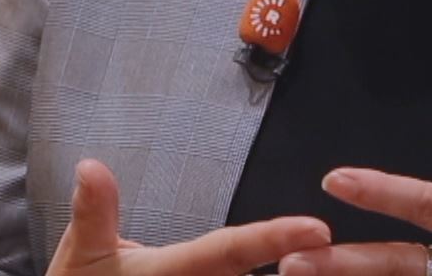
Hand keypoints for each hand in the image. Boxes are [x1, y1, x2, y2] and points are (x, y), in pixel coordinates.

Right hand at [49, 158, 331, 275]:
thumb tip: (91, 166)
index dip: (275, 238)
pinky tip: (308, 272)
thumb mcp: (82, 256)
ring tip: (347, 263)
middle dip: (307, 270)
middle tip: (349, 252)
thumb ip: (95, 213)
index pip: (232, 251)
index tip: (318, 228)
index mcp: (176, 272)